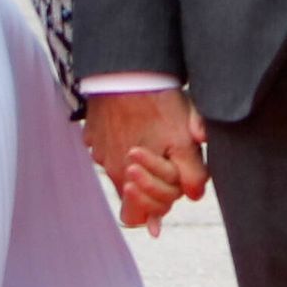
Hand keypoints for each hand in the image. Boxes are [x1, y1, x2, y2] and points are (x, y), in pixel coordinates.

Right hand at [86, 87, 208, 232]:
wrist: (127, 69)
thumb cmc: (158, 106)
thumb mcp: (184, 141)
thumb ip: (191, 175)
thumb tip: (194, 196)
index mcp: (129, 178)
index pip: (138, 217)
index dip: (160, 202)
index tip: (172, 179)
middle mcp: (109, 169)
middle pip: (131, 194)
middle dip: (151, 183)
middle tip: (166, 158)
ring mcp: (98, 150)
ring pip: (121, 168)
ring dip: (138, 161)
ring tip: (152, 134)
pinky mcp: (93, 132)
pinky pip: (109, 145)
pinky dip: (123, 140)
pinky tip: (137, 121)